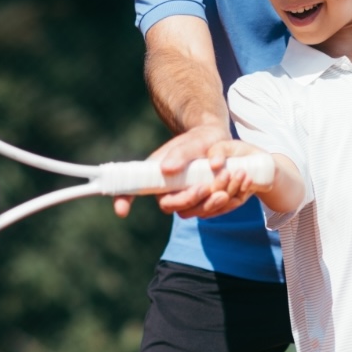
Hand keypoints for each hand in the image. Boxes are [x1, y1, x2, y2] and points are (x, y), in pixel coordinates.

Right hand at [112, 123, 234, 218]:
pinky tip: (231, 195)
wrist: (216, 142)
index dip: (123, 201)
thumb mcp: (189, 143)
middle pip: (173, 206)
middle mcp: (168, 191)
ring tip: (224, 191)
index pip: (132, 191)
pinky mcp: (203, 202)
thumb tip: (166, 169)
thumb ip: (179, 154)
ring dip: (209, 205)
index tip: (120, 211)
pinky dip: (221, 205)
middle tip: (205, 188)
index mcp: (156, 176)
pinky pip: (210, 211)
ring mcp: (186, 198)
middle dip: (189, 200)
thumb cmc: (197, 139)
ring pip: (194, 212)